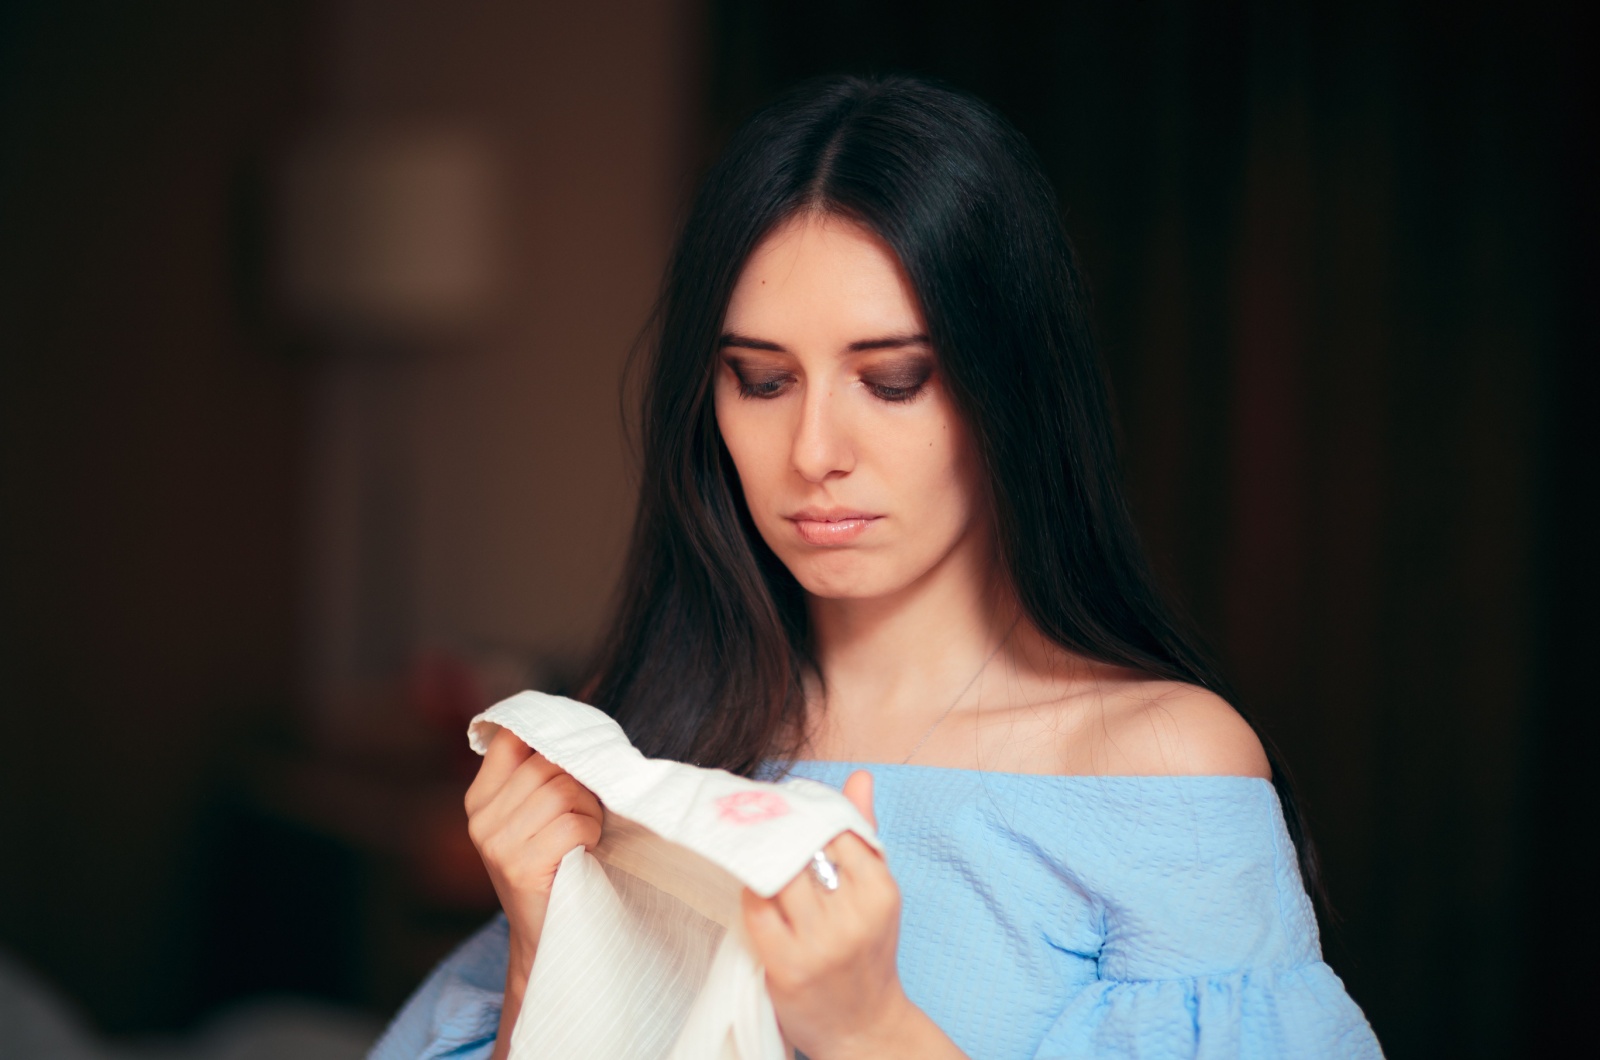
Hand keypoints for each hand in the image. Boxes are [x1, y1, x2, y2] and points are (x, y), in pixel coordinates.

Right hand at [464, 725, 603, 966]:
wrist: (548, 936)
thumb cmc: (556, 865)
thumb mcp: (537, 816)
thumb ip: (541, 776)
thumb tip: (573, 729)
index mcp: (480, 797)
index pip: (512, 737)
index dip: (549, 735)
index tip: (574, 750)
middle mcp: (480, 817)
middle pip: (547, 763)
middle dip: (580, 781)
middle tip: (587, 811)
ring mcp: (496, 843)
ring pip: (562, 790)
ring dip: (589, 809)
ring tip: (584, 832)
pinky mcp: (519, 867)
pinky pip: (572, 823)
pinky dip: (590, 833)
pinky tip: (583, 850)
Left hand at [741, 771, 929, 1059]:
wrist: (864, 1027)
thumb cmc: (868, 951)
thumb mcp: (877, 891)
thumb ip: (864, 833)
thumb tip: (859, 777)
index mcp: (880, 891)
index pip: (834, 829)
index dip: (805, 812)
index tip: (785, 803)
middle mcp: (853, 916)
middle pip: (802, 849)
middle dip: (777, 831)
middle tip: (755, 815)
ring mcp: (819, 943)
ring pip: (777, 875)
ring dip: (760, 859)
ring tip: (752, 849)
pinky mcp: (787, 966)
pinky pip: (756, 909)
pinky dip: (751, 893)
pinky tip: (753, 888)